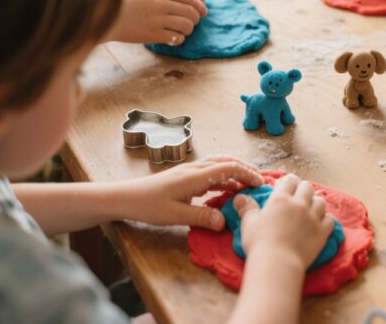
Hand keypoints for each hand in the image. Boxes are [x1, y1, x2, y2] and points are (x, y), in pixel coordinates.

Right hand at [107, 0, 206, 44]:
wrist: (107, 17)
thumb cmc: (127, 4)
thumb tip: (192, 1)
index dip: (198, 5)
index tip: (202, 11)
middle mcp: (160, 4)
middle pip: (191, 12)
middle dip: (195, 19)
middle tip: (191, 22)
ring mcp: (157, 20)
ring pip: (187, 26)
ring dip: (188, 30)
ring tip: (181, 30)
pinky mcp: (154, 34)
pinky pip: (177, 38)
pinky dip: (179, 39)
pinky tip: (173, 38)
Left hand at [122, 156, 263, 230]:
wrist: (124, 198)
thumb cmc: (147, 205)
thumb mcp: (175, 215)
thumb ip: (202, 217)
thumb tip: (225, 222)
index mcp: (195, 176)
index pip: (228, 167)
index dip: (247, 173)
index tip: (261, 183)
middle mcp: (195, 169)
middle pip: (226, 161)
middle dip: (245, 168)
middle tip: (260, 180)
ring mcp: (189, 172)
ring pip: (219, 165)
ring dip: (235, 172)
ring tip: (248, 184)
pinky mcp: (185, 178)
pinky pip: (210, 173)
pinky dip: (224, 178)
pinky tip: (227, 191)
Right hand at [233, 175, 333, 267]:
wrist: (277, 263)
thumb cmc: (259, 243)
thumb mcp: (249, 223)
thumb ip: (247, 208)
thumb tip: (240, 197)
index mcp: (280, 199)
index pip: (289, 181)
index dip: (289, 181)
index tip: (287, 186)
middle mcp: (299, 204)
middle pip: (307, 187)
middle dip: (303, 189)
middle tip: (299, 196)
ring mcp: (313, 217)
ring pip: (321, 201)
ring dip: (316, 202)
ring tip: (311, 208)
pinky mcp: (322, 232)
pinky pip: (330, 219)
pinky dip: (325, 219)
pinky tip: (320, 222)